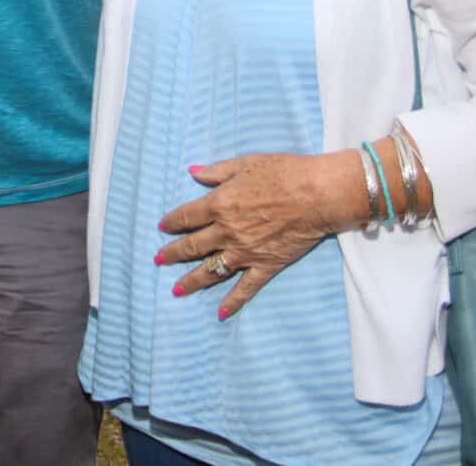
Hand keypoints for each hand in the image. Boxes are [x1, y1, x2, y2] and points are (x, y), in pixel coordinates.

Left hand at [154, 152, 360, 319]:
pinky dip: (233, 301)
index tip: (163, 227)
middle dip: (172, 253)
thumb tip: (193, 172)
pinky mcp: (265, 265)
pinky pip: (245, 288)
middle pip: (192, 246)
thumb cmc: (284, 172)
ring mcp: (245, 252)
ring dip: (191, 281)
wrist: (318, 194)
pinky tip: (221, 313)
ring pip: (211, 270)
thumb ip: (217, 171)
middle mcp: (227, 231)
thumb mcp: (246, 163)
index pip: (187, 216)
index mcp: (219, 204)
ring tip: (176, 290)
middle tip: (158, 260)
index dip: (172, 222)